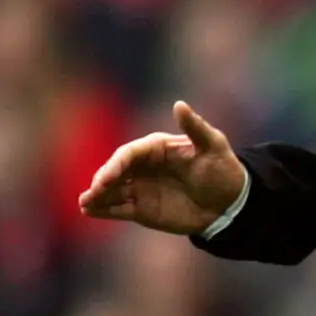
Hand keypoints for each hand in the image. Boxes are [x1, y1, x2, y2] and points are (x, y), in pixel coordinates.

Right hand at [78, 101, 245, 236]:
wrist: (231, 203)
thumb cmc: (223, 170)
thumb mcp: (214, 146)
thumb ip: (196, 127)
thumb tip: (179, 104)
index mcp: (156, 148)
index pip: (129, 154)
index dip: (115, 165)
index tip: (107, 177)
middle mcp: (144, 167)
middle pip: (116, 171)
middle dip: (103, 180)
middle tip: (94, 191)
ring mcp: (141, 188)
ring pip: (114, 191)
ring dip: (97, 196)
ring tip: (84, 203)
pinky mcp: (143, 209)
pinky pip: (119, 209)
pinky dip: (104, 210)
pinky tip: (89, 211)